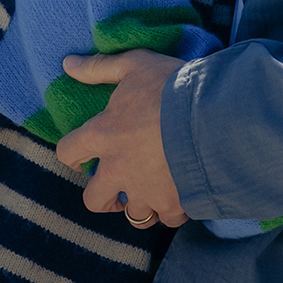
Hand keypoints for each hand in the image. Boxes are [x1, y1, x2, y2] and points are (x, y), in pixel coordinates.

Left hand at [54, 49, 186, 228]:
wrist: (215, 114)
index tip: (81, 158)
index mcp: (102, 136)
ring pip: (134, 213)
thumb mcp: (135, 65)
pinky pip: (168, 218)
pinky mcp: (173, 203)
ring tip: (154, 190)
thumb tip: (69, 64)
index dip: (71, 155)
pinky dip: (173, 209)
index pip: (67, 152)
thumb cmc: (172, 86)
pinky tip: (180, 194)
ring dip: (142, 203)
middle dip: (103, 196)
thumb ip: (99, 67)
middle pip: (94, 199)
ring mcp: (145, 191)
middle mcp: (117, 170)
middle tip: (116, 188)